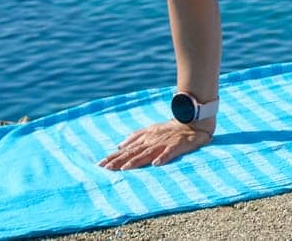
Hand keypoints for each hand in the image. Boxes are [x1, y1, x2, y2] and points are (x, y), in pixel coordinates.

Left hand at [98, 120, 212, 169]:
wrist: (191, 122)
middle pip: (133, 152)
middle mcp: (151, 141)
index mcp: (144, 139)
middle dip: (119, 161)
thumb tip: (119, 145)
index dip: (113, 157)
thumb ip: (135, 137)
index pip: (126, 150)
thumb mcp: (150, 130)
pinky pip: (169, 153)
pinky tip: (156, 164)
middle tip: (106, 168)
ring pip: (147, 153)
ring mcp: (163, 143)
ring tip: (125, 169)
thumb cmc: (169, 129)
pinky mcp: (176, 146)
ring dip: (136, 161)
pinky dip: (162, 158)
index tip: (100, 164)